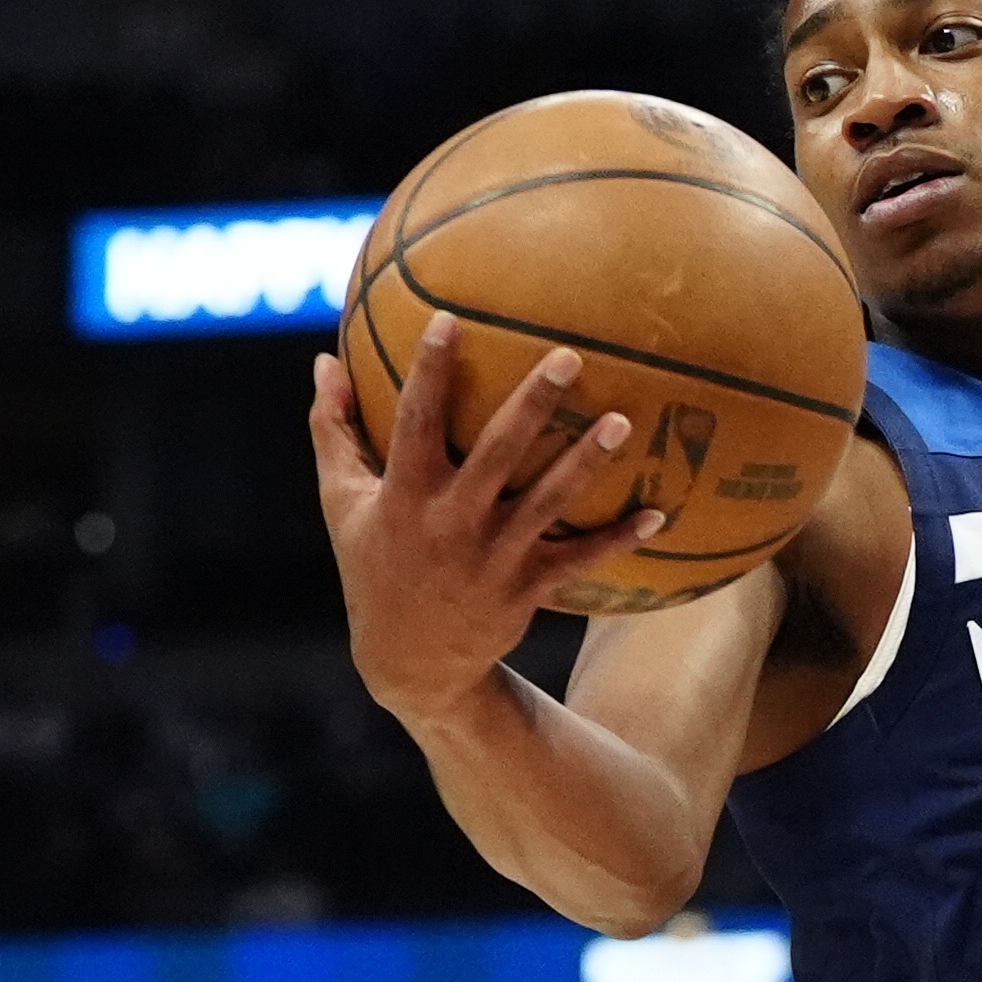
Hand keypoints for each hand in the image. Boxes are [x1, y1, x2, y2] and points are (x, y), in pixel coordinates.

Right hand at [309, 321, 660, 726]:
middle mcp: (452, 522)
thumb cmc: (375, 565)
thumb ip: (333, 431)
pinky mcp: (527, 588)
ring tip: (623, 421)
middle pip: (498, 452)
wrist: (411, 662)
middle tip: (569, 357)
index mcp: (404, 495)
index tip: (449, 319)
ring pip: (547, 502)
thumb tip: (323, 360)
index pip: (414, 421)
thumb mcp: (341, 502)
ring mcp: (494, 556)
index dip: (430, 371)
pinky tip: (658, 514)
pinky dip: (618, 540)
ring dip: (586, 463)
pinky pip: (579, 560)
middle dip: (534, 403)